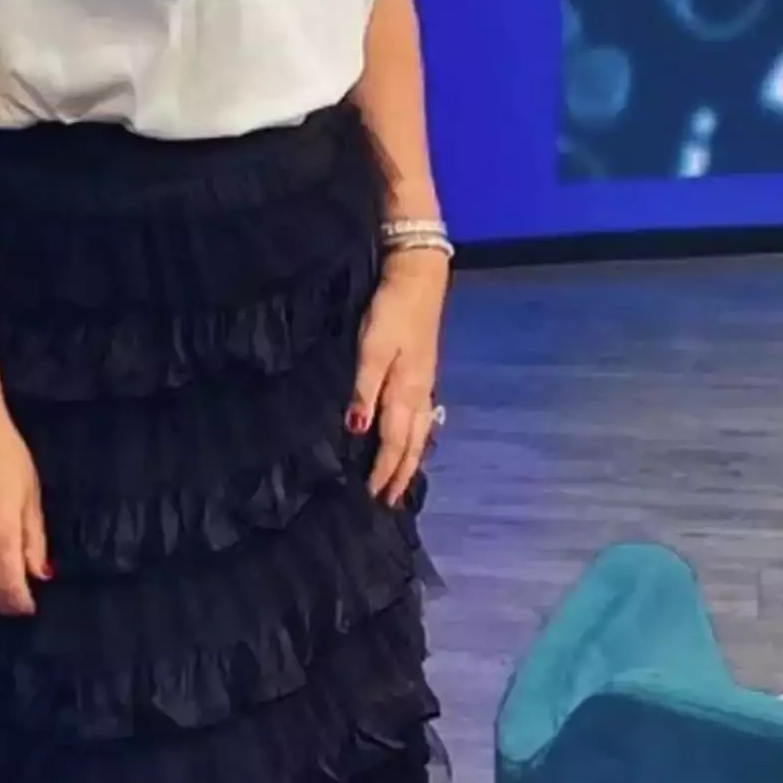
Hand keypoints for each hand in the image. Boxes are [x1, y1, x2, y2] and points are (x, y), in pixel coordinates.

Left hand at [348, 250, 448, 507]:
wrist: (418, 280)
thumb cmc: (391, 313)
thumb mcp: (372, 349)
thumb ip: (365, 390)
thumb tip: (358, 430)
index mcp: (405, 393)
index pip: (394, 443)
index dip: (384, 470)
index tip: (373, 496)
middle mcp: (419, 394)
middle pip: (412, 444)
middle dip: (400, 473)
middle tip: (390, 501)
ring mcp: (424, 383)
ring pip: (420, 432)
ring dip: (411, 459)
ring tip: (402, 480)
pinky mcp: (423, 371)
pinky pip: (421, 417)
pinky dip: (416, 437)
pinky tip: (413, 437)